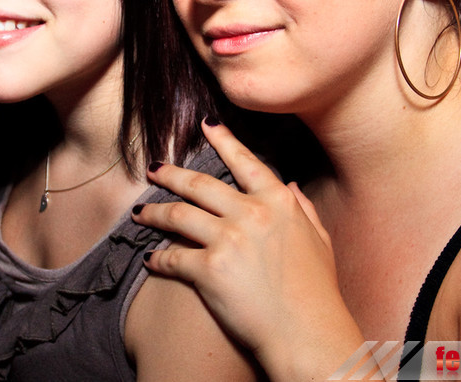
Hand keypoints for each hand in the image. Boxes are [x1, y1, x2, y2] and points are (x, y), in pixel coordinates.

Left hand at [132, 119, 364, 378]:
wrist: (309, 335)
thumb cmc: (318, 294)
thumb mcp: (320, 242)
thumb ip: (305, 210)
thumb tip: (290, 186)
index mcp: (280, 202)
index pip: (246, 162)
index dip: (224, 140)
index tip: (206, 126)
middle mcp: (252, 213)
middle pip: (200, 185)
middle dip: (172, 175)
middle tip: (154, 169)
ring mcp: (229, 239)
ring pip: (178, 215)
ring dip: (154, 213)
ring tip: (140, 213)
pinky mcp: (210, 270)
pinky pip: (172, 258)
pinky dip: (157, 259)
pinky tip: (150, 260)